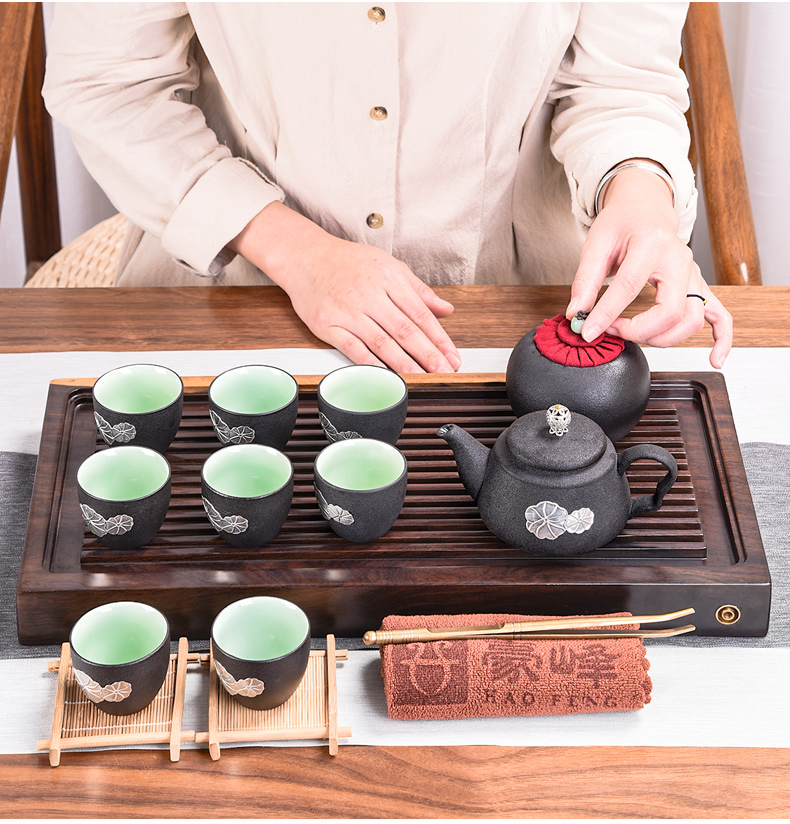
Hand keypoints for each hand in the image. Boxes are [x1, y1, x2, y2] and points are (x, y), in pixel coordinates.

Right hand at [230, 202, 460, 372]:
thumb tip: (447, 310)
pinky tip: (385, 376)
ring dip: (403, 363)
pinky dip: (370, 364)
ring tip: (421, 378)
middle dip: (427, 354)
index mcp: (389, 277)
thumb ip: (418, 290)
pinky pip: (352, 348)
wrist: (305, 256)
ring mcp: (347, 310)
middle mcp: (369, 293)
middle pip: (404, 329)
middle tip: (444, 372)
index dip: (439, 338)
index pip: (420, 313)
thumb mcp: (388, 265)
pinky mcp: (327, 324)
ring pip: (381, 341)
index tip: (452, 356)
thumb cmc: (348, 262)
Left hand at [566, 165, 732, 367]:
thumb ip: (585, 280)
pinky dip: (721, 339)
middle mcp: (679, 260)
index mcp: (652, 243)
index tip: (588, 331)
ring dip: (661, 338)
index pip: (630, 286)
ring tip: (632, 335)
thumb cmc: (622, 223)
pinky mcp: (699, 287)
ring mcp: (694, 275)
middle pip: (670, 310)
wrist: (645, 209)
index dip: (607, 314)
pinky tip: (714, 358)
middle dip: (638, 330)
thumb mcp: (596, 243)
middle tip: (610, 330)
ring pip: (691, 320)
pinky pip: (721, 316)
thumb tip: (576, 313)